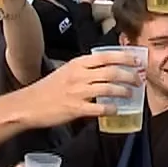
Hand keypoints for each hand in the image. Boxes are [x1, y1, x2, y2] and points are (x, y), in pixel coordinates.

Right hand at [15, 49, 145, 127]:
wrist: (28, 104)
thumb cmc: (48, 88)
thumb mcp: (66, 71)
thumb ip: (85, 69)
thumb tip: (106, 70)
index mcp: (78, 63)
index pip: (106, 56)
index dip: (125, 57)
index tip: (137, 60)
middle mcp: (79, 75)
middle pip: (112, 71)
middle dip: (129, 75)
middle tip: (139, 80)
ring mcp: (78, 92)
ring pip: (109, 88)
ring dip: (124, 91)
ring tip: (131, 94)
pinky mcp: (76, 108)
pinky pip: (99, 108)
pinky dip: (111, 109)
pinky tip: (118, 110)